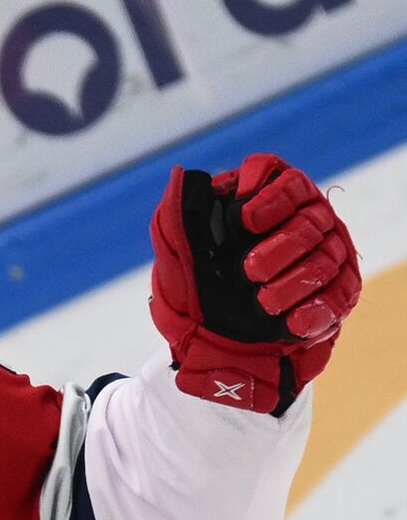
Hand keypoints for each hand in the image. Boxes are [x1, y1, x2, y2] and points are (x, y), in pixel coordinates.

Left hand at [150, 152, 359, 413]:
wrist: (218, 340)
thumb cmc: (201, 285)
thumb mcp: (181, 252)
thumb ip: (180, 216)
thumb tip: (183, 179)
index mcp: (272, 205)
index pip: (286, 182)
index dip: (272, 195)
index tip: (245, 218)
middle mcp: (308, 224)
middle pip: (308, 222)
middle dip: (281, 247)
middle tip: (250, 271)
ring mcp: (328, 257)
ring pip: (324, 260)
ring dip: (293, 284)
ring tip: (265, 302)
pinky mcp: (338, 294)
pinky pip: (339, 296)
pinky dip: (316, 310)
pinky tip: (293, 322)